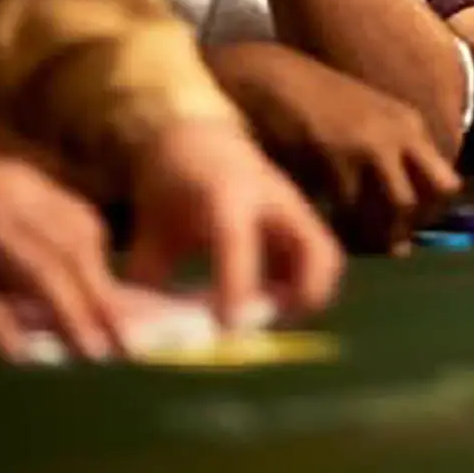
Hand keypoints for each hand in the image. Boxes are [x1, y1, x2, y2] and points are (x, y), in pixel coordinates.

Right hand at [0, 142, 122, 361]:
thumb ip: (30, 215)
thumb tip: (63, 261)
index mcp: (29, 185)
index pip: (85, 224)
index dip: (105, 263)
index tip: (117, 299)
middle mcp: (14, 206)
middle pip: (72, 254)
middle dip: (103, 300)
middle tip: (124, 340)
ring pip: (39, 275)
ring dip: (70, 316)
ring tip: (91, 352)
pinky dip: (0, 327)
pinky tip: (15, 355)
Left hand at [123, 118, 342, 327]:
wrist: (199, 139)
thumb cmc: (171, 185)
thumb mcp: (151, 231)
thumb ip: (152, 280)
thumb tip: (146, 334)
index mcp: (226, 194)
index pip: (238, 241)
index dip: (236, 286)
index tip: (227, 328)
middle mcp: (273, 199)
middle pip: (315, 252)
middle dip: (298, 298)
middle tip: (263, 324)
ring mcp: (296, 207)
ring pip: (327, 258)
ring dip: (306, 295)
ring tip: (269, 314)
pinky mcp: (304, 218)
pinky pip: (319, 258)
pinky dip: (302, 286)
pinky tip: (269, 298)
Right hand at [217, 43, 460, 252]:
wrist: (274, 78)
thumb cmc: (313, 109)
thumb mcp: (365, 127)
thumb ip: (385, 172)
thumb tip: (400, 244)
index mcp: (410, 126)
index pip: (448, 183)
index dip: (430, 215)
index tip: (403, 231)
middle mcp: (401, 133)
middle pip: (441, 191)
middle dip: (419, 222)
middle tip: (388, 240)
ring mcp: (372, 143)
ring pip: (402, 205)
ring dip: (384, 231)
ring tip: (357, 239)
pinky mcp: (337, 157)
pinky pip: (353, 209)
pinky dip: (346, 228)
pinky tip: (330, 229)